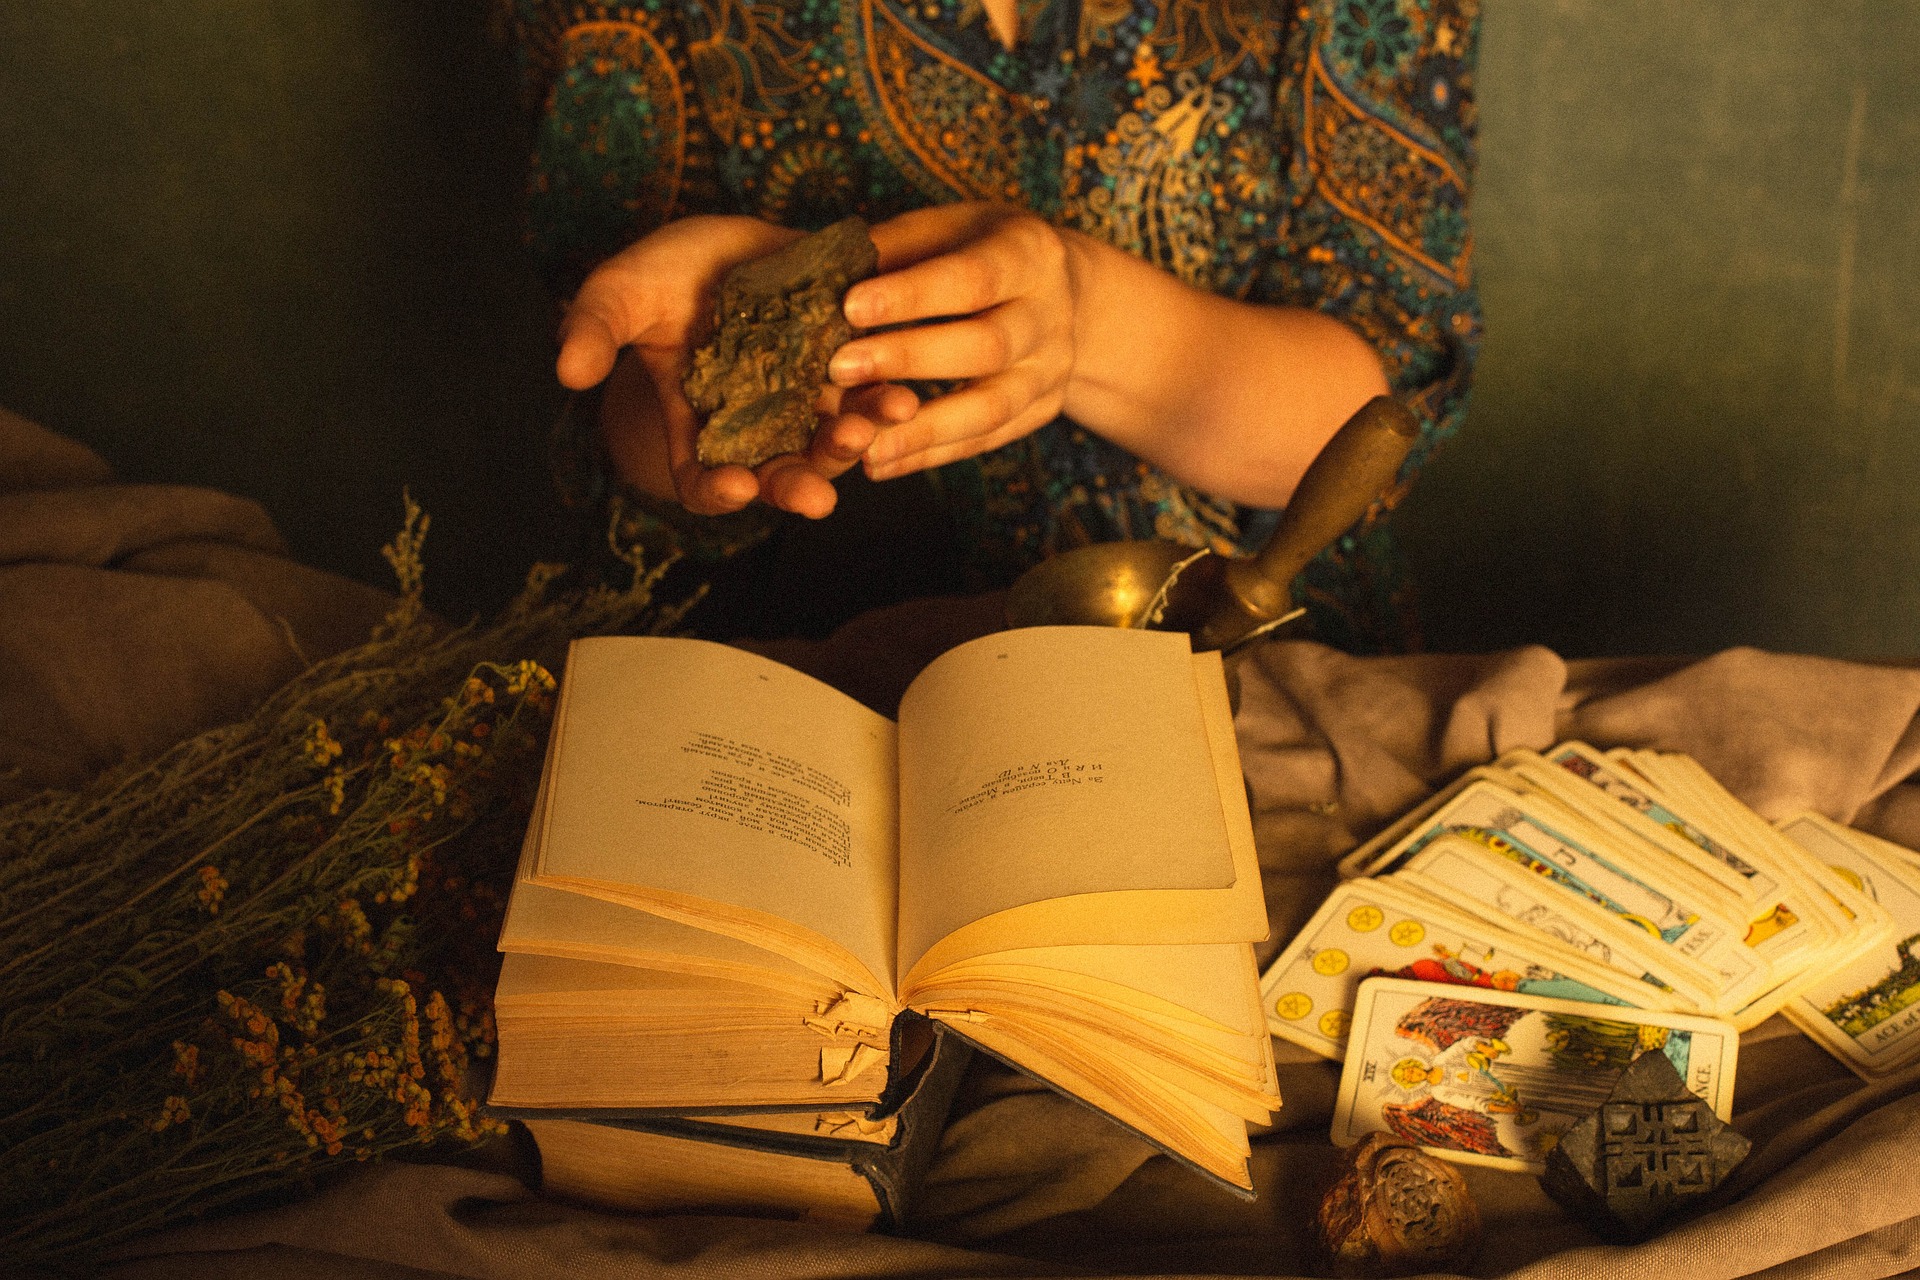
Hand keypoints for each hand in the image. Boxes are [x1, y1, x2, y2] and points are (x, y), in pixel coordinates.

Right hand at [558, 216, 918, 517]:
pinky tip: (903, 397)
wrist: (729, 243)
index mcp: (697, 429)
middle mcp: (756, 429)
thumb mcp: (621, 294)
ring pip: (829, 442)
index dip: (716, 491)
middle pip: (776, 476)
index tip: (732, 489)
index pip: (702, 480)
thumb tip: (565, 370)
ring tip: (865, 431)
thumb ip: (595, 330)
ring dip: (850, 443)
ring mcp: (804, 403)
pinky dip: (885, 402)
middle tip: (816, 497)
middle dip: (796, 486)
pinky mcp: (847, 369)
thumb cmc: (663, 276)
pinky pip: (869, 397)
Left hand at [827, 204, 1080, 480]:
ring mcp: (1049, 371)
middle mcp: (1049, 316)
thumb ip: (896, 250)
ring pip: (991, 408)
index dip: (912, 295)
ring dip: (922, 428)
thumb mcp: (948, 230)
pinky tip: (879, 462)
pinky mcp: (1039, 412)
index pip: (973, 277)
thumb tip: (825, 277)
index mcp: (1029, 254)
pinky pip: (985, 440)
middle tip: (838, 368)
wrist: (1062, 293)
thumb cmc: (982, 251)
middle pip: (987, 346)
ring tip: (861, 443)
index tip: (850, 306)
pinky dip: (930, 455)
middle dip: (910, 359)